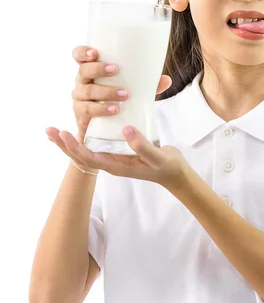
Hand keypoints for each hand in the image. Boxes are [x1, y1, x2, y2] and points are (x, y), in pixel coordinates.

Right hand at [45, 44, 171, 171]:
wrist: (104, 127)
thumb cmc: (117, 100)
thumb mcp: (131, 89)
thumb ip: (147, 84)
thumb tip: (167, 80)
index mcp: (91, 70)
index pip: (78, 55)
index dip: (82, 52)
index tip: (94, 52)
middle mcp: (82, 82)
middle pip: (83, 71)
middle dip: (98, 69)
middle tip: (116, 69)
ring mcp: (79, 98)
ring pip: (87, 91)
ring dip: (106, 91)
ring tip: (124, 94)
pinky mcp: (81, 115)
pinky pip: (88, 111)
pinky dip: (102, 110)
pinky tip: (114, 110)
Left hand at [46, 125, 189, 191]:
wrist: (175, 173)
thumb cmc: (167, 166)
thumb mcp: (158, 157)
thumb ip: (143, 146)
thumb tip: (126, 130)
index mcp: (117, 166)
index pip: (89, 159)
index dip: (75, 147)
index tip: (63, 135)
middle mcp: (111, 163)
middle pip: (81, 157)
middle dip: (64, 145)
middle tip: (49, 131)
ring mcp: (113, 158)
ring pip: (86, 152)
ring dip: (70, 143)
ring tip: (55, 131)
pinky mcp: (118, 151)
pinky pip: (96, 146)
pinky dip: (84, 138)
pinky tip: (80, 129)